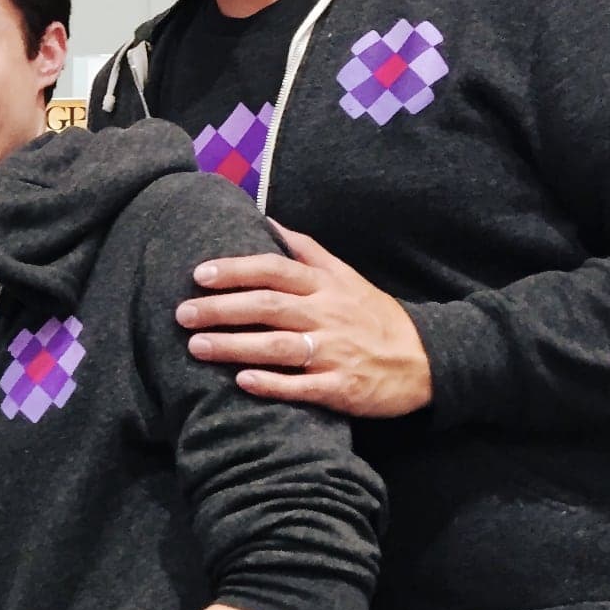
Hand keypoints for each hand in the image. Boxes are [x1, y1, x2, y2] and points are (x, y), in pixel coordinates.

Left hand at [177, 222, 432, 416]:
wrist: (427, 360)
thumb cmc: (373, 315)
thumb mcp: (345, 275)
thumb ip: (306, 250)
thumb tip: (267, 221)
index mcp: (324, 286)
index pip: (274, 270)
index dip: (236, 270)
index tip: (199, 274)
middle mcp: (327, 315)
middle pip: (268, 307)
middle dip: (222, 309)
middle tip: (182, 313)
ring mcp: (335, 353)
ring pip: (279, 347)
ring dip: (235, 346)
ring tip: (196, 347)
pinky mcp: (343, 388)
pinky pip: (304, 387)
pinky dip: (274, 385)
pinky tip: (243, 382)